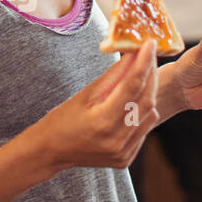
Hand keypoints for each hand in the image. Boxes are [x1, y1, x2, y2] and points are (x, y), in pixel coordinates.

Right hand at [36, 39, 159, 171]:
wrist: (51, 151)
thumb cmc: (62, 120)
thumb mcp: (85, 94)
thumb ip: (113, 75)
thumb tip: (133, 54)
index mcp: (102, 122)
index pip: (132, 86)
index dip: (144, 63)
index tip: (150, 44)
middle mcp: (116, 140)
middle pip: (147, 101)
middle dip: (151, 75)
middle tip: (150, 55)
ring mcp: (123, 152)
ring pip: (150, 115)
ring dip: (149, 93)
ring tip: (141, 77)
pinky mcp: (127, 158)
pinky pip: (144, 129)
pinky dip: (143, 113)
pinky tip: (132, 103)